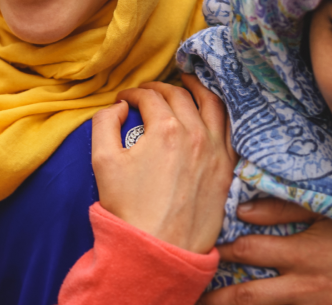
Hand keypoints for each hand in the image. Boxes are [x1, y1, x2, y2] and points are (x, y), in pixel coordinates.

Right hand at [91, 75, 234, 253]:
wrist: (157, 249)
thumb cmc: (128, 209)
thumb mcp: (102, 161)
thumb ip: (104, 123)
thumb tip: (118, 107)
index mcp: (165, 129)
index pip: (149, 96)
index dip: (132, 93)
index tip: (124, 100)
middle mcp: (195, 134)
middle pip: (179, 95)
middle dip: (159, 88)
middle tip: (148, 92)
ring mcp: (215, 151)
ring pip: (212, 104)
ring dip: (197, 88)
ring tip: (188, 82)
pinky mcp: (226, 169)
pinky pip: (229, 130)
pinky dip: (220, 113)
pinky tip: (211, 111)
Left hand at [198, 199, 331, 304]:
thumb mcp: (331, 210)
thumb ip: (286, 207)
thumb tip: (242, 210)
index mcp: (303, 257)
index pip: (247, 254)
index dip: (220, 252)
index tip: (198, 249)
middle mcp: (308, 289)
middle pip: (249, 298)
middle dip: (217, 298)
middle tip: (192, 296)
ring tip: (216, 304)